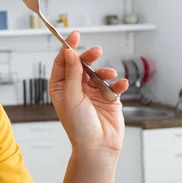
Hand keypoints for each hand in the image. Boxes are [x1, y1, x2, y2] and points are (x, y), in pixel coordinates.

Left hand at [49, 31, 128, 156]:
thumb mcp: (72, 97)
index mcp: (61, 87)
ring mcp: (92, 93)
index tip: (75, 35)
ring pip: (99, 73)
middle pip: (81, 64)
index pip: (63, 62)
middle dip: (89, 57)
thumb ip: (72, 74)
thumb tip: (69, 53)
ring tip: (109, 75)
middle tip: (96, 51)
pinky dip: (118, 83)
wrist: (98, 147)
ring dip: (104, 71)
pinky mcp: (108, 99)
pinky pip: (114, 85)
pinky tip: (121, 84)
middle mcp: (76, 88)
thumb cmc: (79, 127)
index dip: (68, 48)